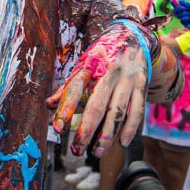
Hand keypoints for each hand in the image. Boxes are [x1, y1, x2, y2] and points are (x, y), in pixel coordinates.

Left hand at [46, 24, 148, 156]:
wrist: (133, 36)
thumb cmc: (102, 56)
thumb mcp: (83, 66)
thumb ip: (67, 88)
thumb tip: (48, 106)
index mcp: (90, 66)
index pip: (75, 89)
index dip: (65, 109)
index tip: (57, 129)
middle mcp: (109, 73)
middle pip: (97, 106)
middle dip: (86, 131)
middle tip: (76, 150)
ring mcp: (127, 80)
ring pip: (117, 113)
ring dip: (107, 136)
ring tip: (96, 153)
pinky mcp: (141, 86)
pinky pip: (137, 111)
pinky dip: (130, 129)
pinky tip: (121, 143)